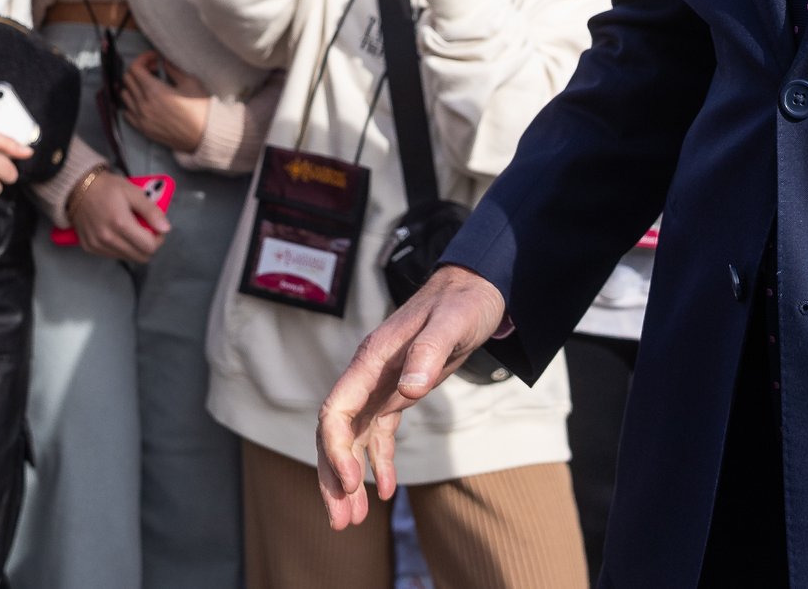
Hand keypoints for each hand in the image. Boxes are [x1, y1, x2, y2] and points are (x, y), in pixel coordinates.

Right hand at [70, 168, 168, 263]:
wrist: (77, 187)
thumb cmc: (108, 187)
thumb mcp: (133, 192)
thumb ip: (151, 211)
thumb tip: (166, 229)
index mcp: (121, 223)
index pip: (149, 247)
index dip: (158, 239)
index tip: (156, 228)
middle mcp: (108, 239)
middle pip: (140, 257)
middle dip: (148, 246)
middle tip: (147, 230)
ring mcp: (97, 245)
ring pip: (127, 258)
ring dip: (134, 248)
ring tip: (131, 230)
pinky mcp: (89, 248)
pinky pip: (113, 256)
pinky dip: (120, 248)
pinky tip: (118, 233)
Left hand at [117, 50, 209, 155]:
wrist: (204, 136)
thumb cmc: (201, 109)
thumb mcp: (190, 82)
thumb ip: (173, 69)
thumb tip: (163, 61)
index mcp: (154, 91)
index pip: (135, 68)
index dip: (143, 58)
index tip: (154, 58)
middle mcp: (143, 104)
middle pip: (127, 79)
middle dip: (139, 70)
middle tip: (153, 69)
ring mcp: (141, 118)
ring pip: (124, 95)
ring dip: (133, 86)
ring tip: (148, 86)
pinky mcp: (143, 129)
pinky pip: (127, 113)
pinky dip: (132, 104)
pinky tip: (144, 102)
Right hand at [316, 264, 505, 528]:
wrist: (474, 287)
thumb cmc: (462, 302)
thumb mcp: (451, 324)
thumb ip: (429, 353)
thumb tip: (409, 389)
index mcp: (371, 360)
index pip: (336, 412)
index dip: (335, 450)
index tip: (349, 483)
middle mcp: (367, 375)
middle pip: (337, 433)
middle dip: (333, 477)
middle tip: (340, 521)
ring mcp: (380, 385)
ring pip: (353, 440)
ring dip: (349, 478)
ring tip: (353, 519)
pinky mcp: (396, 392)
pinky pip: (379, 434)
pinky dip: (379, 462)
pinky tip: (386, 490)